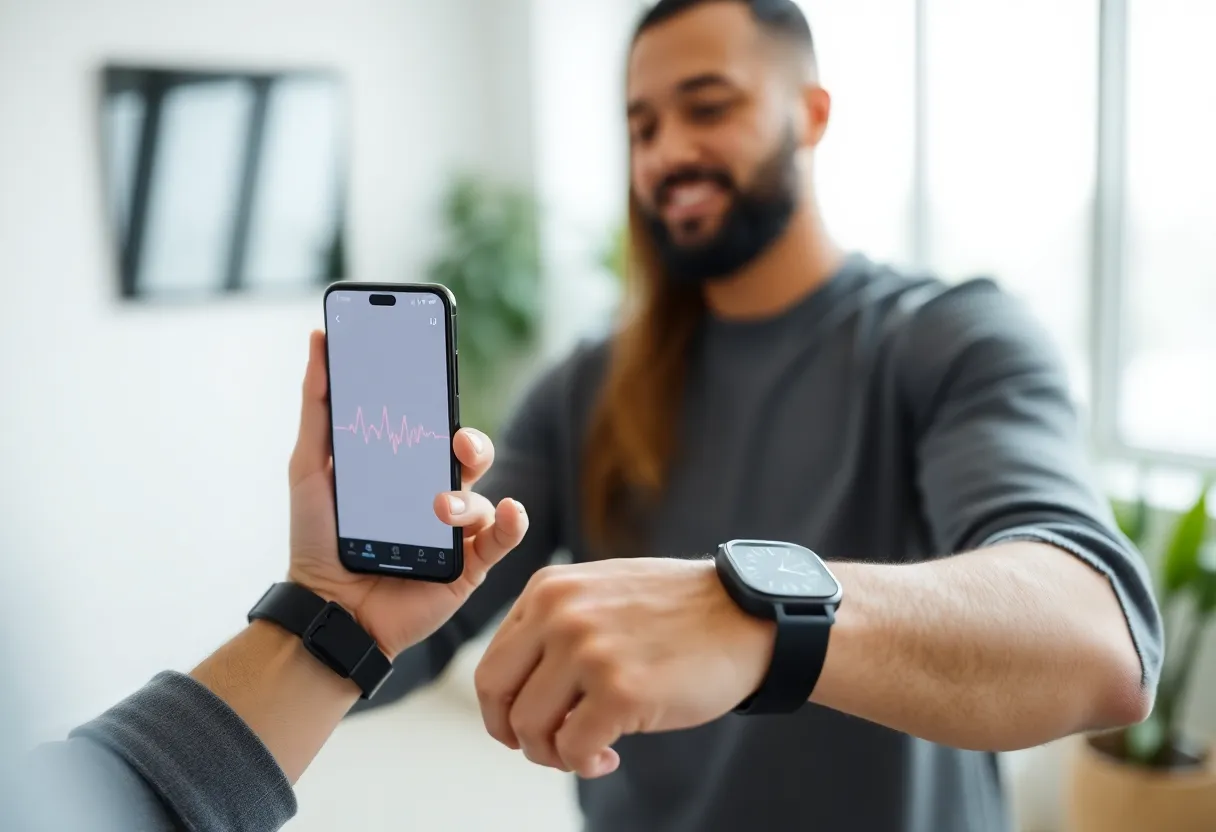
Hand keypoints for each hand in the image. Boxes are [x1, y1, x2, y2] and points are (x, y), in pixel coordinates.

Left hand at [286, 330, 528, 657]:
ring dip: (465, 496)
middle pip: (469, 454)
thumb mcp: (310, 467)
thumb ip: (319, 407)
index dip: (442, 399)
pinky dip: (512, 521)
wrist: (326, 611)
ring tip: (438, 507)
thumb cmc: (319, 541)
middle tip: (453, 440)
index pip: (434, 424)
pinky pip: (503, 537)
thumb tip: (319, 342)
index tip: (439, 376)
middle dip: (470, 441)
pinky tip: (506, 511)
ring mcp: (455, 531)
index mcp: (405, 467)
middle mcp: (436, 492)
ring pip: (482, 494)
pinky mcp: (470, 566)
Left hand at [473, 558, 774, 777]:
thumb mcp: (601, 595)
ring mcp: (588, 651)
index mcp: (548, 590)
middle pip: (496, 694)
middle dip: (516, 734)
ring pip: (529, 727)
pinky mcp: (619, 691)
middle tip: (549, 747)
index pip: (492, 662)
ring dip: (554, 754)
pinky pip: (573, 749)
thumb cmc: (677, 613)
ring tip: (589, 751)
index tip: (535, 723)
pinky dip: (585, 765)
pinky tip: (611, 757)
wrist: (746, 617)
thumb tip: (517, 690)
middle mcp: (560, 614)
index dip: (506, 706)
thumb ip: (555, 627)